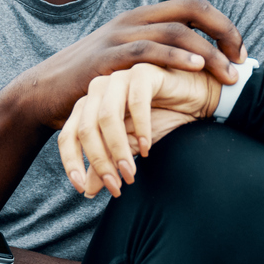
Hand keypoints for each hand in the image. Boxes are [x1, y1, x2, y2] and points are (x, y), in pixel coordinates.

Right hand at [15, 0, 243, 128]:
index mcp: (142, 18)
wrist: (43, 93)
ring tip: (228, 73)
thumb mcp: (128, 63)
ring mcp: (118, 36)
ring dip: (209, 52)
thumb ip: (157, 58)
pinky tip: (196, 67)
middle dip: (224, 33)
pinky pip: (147, 51)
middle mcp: (133, 19)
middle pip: (191, 10)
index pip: (193, 6)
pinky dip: (176, 57)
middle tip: (242, 62)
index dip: (223, 25)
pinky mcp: (107, 58)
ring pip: (175, 31)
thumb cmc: (92, 83)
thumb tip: (197, 67)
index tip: (240, 52)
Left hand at [57, 62, 220, 197]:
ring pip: (107, 117)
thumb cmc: (162, 118)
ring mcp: (119, 78)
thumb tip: (87, 191)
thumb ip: (107, 164)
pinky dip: (141, 129)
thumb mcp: (130, 147)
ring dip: (118, 150)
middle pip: (86, 129)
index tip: (83, 190)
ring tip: (131, 173)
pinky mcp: (142, 71)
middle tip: (116, 186)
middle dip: (99, 162)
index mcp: (88, 106)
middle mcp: (98, 90)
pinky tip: (148, 148)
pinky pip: (136, 102)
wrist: (196, 96)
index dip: (72, 163)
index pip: (68, 136)